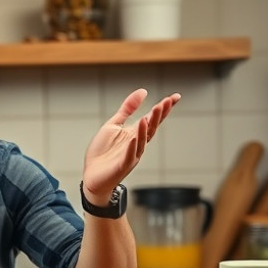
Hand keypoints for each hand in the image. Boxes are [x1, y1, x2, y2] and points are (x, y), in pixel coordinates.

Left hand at [81, 88, 179, 204]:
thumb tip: (143, 91)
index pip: (152, 119)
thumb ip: (127, 109)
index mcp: (135, 133)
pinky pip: (128, 156)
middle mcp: (136, 144)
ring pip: (141, 141)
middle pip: (150, 128)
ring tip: (149, 115)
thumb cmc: (103, 151)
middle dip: (158, 116)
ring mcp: (130, 155)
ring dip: (145, 129)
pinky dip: (131, 147)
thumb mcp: (114, 124)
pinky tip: (133, 138)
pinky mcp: (121, 166)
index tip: (175, 97)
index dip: (163, 109)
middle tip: (166, 102)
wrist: (92, 176)